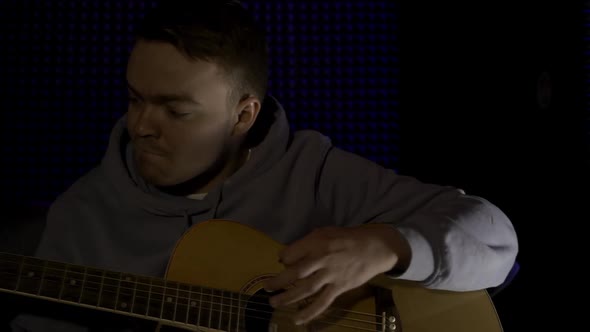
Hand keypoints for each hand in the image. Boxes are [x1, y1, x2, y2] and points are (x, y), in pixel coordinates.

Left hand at [263, 223, 409, 324]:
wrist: (374, 247)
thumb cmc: (347, 238)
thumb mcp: (325, 232)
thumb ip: (307, 243)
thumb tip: (287, 258)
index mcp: (317, 242)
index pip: (291, 253)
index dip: (283, 259)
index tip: (281, 263)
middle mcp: (322, 258)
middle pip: (295, 273)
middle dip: (278, 282)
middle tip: (267, 287)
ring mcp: (331, 274)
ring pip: (305, 289)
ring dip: (288, 298)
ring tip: (274, 302)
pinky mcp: (340, 287)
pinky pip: (322, 302)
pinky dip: (309, 312)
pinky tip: (297, 320)